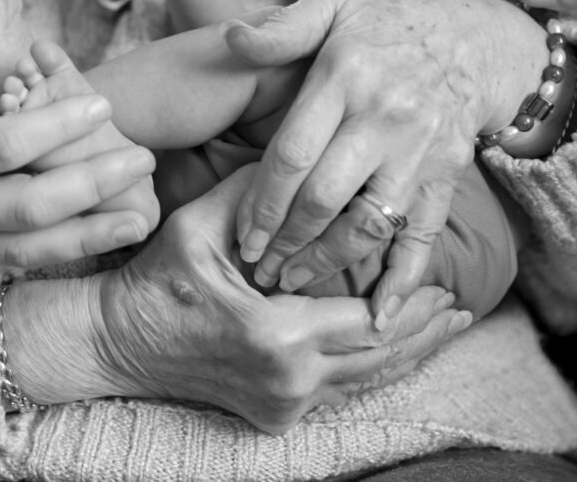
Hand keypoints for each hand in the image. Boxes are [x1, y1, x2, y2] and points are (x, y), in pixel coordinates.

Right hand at [0, 71, 155, 269]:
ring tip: (139, 215)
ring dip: (90, 234)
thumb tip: (25, 83)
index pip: (3, 144)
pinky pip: (13, 262)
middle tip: (142, 157)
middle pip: (28, 205)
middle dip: (92, 183)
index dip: (57, 124)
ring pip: (28, 248)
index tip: (101, 104)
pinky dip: (58, 254)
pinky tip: (99, 240)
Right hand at [92, 164, 469, 432]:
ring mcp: (282, 405)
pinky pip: (338, 393)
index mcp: (277, 335)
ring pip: (365, 382)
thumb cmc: (157, 281)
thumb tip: (304, 159)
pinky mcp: (274, 416)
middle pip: (380, 360)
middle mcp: (289, 380)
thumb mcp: (198, 225)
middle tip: (458, 309)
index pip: (369, 322)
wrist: (118, 341)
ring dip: (405, 356)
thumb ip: (255, 192)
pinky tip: (388, 350)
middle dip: (424, 334)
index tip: (445, 285)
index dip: (411, 306)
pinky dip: (369, 369)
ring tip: (440, 330)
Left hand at [220, 0, 548, 326]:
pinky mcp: (447, 174)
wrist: (473, 35)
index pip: (292, 154)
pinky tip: (379, 313)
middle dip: (285, 242)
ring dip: (327, 263)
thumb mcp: (333, 5)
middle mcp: (384, 118)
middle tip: (257, 271)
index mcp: (345, 78)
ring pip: (367, 223)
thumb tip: (231, 38)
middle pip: (324, 197)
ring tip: (292, 283)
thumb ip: (282, 29)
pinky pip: (424, 233)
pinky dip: (404, 277)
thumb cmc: (387, 22)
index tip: (241, 236)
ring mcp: (420, 150)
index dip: (262, 203)